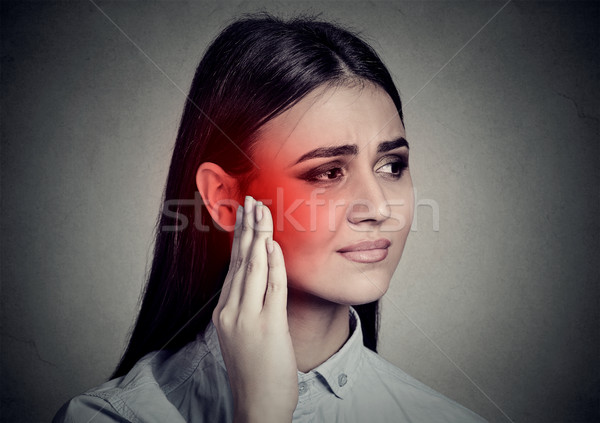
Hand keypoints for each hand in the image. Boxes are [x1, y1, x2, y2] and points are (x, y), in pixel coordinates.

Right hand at [212, 196, 297, 422]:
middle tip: (251, 201)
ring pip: (253, 268)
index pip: (234, 267)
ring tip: (262, 211)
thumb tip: (256, 279)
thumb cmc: (254, 370)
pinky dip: (274, 263)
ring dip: (259, 236)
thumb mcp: (241, 334)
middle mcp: (231, 311)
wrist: (257, 405)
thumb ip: (246, 306)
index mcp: (224, 312)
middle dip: (247, 228)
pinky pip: (272, 288)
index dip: (240, 239)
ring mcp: (247, 319)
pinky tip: (274, 245)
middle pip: (240, 261)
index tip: (244, 216)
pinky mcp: (267, 327)